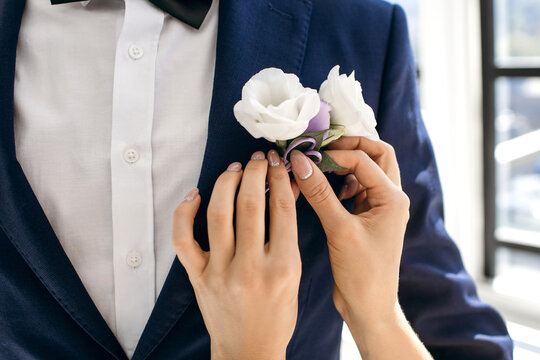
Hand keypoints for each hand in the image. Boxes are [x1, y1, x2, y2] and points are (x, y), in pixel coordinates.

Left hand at [172, 150, 300, 359]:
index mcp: (283, 266)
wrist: (249, 350)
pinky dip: (184, 213)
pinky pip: (183, 239)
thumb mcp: (294, 274)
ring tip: (235, 169)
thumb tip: (285, 191)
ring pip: (218, 213)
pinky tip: (195, 195)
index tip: (278, 163)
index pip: (282, 208)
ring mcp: (221, 272)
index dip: (279, 178)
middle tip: (257, 159)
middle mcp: (251, 267)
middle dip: (255, 173)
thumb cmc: (277, 314)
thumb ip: (289, 234)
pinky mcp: (198, 277)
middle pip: (250, 204)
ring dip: (226, 183)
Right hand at [290, 136, 431, 359]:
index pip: (363, 159)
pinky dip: (342, 181)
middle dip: (351, 147)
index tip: (305, 156)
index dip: (333, 154)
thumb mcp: (339, 230)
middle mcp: (391, 198)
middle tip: (321, 148)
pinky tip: (324, 186)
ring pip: (368, 170)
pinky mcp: (368, 217)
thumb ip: (320, 193)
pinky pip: (357, 188)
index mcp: (392, 198)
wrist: (369, 306)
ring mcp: (380, 207)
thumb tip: (299, 162)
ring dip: (346, 163)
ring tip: (320, 164)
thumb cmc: (362, 273)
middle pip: (377, 155)